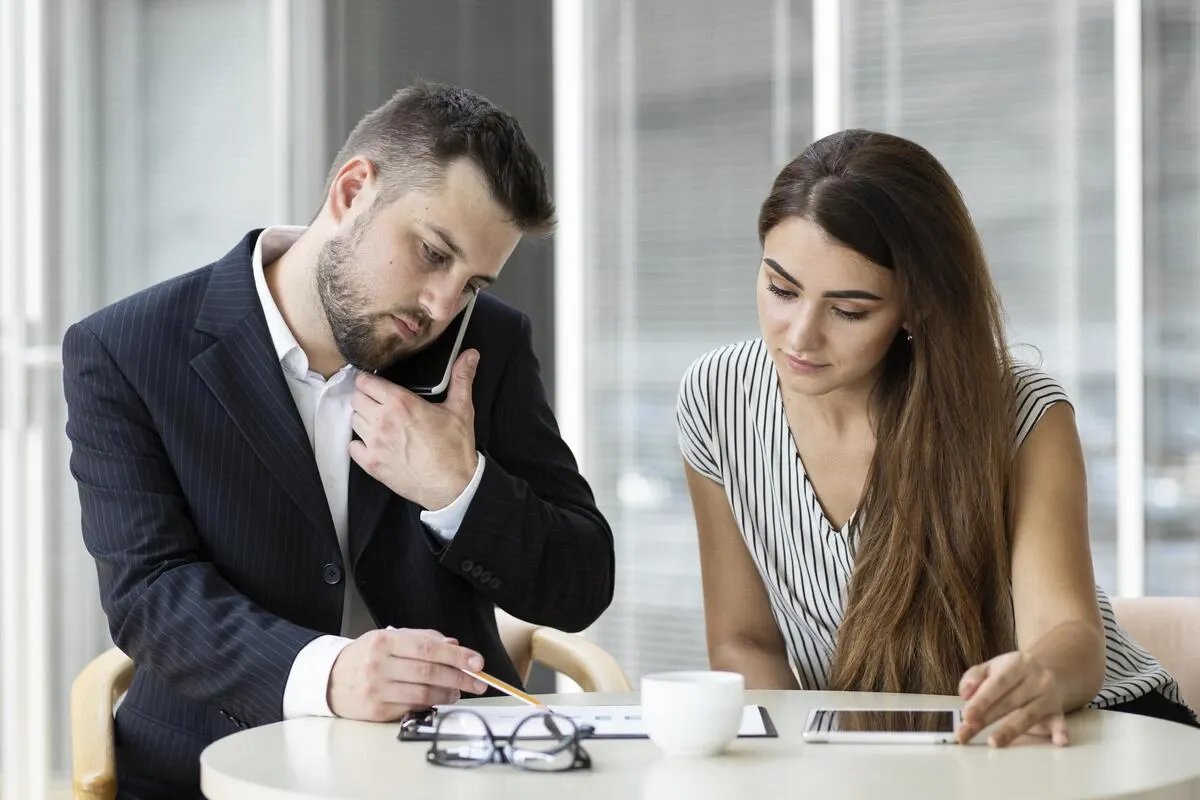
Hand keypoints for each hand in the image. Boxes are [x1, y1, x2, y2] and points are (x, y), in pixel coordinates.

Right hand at [327, 628, 488, 720]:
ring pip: (423, 694)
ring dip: (448, 694)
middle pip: (430, 672)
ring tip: (458, 692)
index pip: (429, 648)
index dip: (457, 656)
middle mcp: (379, 665)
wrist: (330, 679)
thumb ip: (423, 639)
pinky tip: (438, 700)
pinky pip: (411, 708)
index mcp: (385, 641)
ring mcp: (377, 690)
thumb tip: (454, 646)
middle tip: (479, 682)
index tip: (477, 662)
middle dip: (460, 678)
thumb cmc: (365, 656)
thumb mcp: (390, 638)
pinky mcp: (376, 711)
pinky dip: (430, 705)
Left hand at [349, 350, 479, 509]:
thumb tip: (470, 354)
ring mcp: (374, 444)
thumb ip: (461, 378)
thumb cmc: (455, 448)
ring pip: (354, 421)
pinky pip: (352, 447)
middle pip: (356, 399)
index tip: (375, 384)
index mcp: (401, 403)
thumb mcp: (461, 409)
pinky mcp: (371, 464)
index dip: (369, 380)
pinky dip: (360, 444)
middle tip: (379, 403)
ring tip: (379, 423)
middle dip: (365, 398)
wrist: (453, 485)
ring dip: (363, 419)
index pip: (366, 382)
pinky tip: (374, 444)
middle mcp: (383, 421)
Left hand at [957, 650, 1068, 746]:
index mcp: (1017, 663)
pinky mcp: (1058, 713)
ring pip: (1028, 715)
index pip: (998, 683)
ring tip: (994, 742)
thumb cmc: (1012, 673)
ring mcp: (1048, 696)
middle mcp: (1036, 679)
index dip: (982, 699)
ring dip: (1010, 730)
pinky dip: (1060, 732)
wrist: (1049, 669)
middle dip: (987, 718)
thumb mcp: (992, 667)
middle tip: (967, 731)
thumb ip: (974, 678)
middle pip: (1010, 701)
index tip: (967, 715)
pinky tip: (1059, 741)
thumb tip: (965, 694)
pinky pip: (1060, 723)